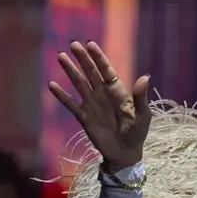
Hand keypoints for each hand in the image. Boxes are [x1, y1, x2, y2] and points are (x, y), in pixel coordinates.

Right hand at [48, 41, 150, 171]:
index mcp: (118, 92)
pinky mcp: (84, 117)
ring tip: (60, 57)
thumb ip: (140, 97)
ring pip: (79, 84)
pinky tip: (51, 85)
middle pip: (91, 73)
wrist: (125, 153)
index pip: (107, 70)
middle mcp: (103, 95)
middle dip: (82, 59)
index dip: (99, 58)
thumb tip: (145, 77)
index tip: (90, 44)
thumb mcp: (143, 115)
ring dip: (70, 71)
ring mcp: (92, 105)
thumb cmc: (137, 133)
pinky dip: (61, 95)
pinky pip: (70, 104)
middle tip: (73, 44)